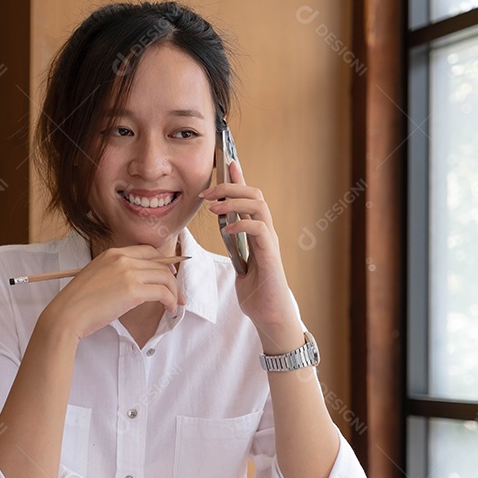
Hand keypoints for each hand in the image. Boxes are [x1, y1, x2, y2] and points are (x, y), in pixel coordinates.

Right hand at [38, 246, 181, 339]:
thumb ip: (115, 273)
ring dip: (174, 291)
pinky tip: (169, 308)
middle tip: (176, 293)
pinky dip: (170, 300)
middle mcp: (122, 258)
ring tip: (174, 304)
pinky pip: (163, 292)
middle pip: (160, 263)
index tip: (169, 275)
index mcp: (113, 253)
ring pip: (165, 277)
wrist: (67, 314)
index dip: (163, 262)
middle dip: (172, 279)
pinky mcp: (133, 291)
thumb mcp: (96, 276)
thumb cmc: (78, 302)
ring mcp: (129, 273)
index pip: (148, 251)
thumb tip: (135, 283)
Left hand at [203, 160, 301, 341]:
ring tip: (214, 207)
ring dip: (234, 201)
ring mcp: (270, 242)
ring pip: (258, 206)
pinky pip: (259, 229)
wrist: (270, 315)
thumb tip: (224, 228)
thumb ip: (234, 244)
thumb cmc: (256, 292)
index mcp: (257, 232)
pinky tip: (226, 229)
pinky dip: (242, 224)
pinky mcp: (271, 255)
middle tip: (207, 193)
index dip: (239, 178)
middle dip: (230, 187)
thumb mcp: (238, 263)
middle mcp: (266, 232)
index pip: (249, 197)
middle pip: (254, 194)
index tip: (226, 162)